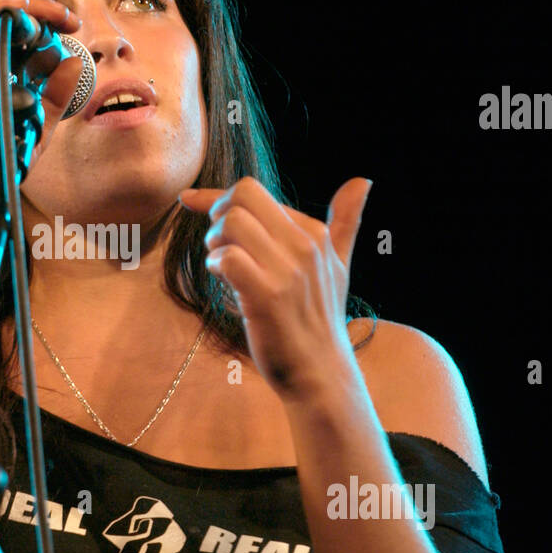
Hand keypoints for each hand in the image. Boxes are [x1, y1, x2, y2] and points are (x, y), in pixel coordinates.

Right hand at [0, 0, 84, 237]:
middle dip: (37, 8)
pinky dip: (4, 23)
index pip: (7, 29)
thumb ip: (55, 98)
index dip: (40, 17)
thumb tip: (74, 62)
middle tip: (70, 19)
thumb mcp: (37, 129)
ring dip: (25, 10)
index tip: (72, 26)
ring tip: (58, 20)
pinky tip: (35, 29)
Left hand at [179, 177, 372, 402]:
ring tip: (221, 265)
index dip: (216, 195)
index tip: (188, 199)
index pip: (257, 193)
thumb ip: (346, 222)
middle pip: (243, 196)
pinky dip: (215, 265)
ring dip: (214, 242)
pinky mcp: (267, 296)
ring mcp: (287, 271)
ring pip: (232, 223)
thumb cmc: (320, 319)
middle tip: (217, 244)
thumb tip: (363, 180)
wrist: (320, 372)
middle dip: (216, 213)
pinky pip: (229, 258)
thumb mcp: (339, 266)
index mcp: (315, 234)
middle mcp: (305, 246)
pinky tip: (223, 280)